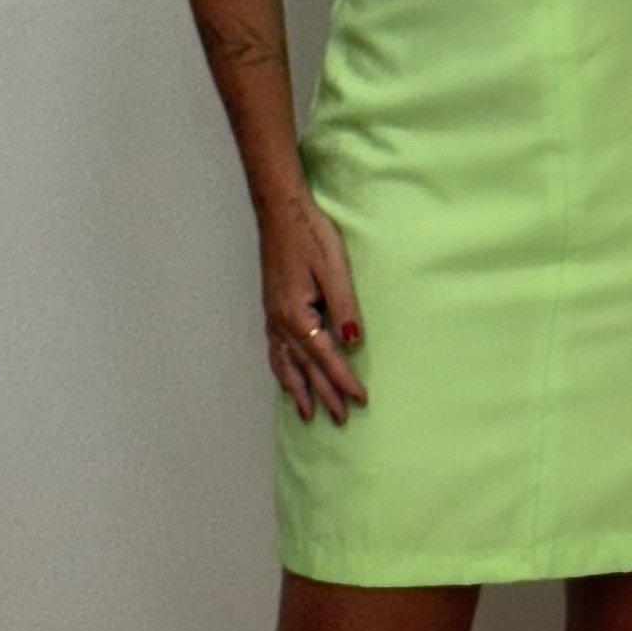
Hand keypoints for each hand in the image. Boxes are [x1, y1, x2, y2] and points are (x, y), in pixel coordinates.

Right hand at [261, 193, 367, 424]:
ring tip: (306, 414)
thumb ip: (343, 306)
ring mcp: (272, 316)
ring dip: (297, 390)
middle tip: (340, 420)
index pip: (325, 357)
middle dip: (323, 395)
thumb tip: (352, 341)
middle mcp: (280, 321)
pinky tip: (286, 378)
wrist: (280, 210)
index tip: (359, 401)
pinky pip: (275, 350)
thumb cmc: (309, 234)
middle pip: (305, 367)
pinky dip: (281, 370)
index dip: (342, 380)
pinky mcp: (272, 307)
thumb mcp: (333, 268)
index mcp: (296, 314)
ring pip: (284, 363)